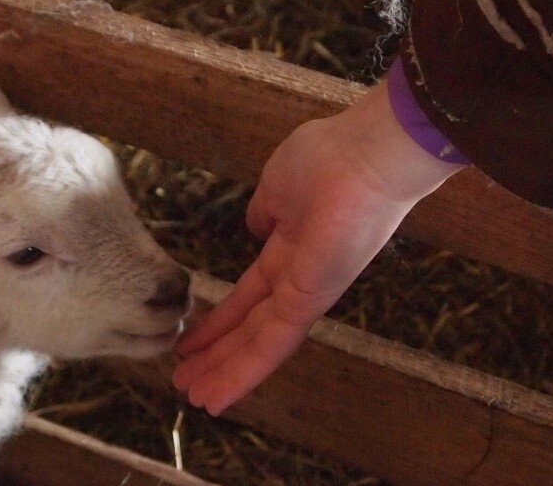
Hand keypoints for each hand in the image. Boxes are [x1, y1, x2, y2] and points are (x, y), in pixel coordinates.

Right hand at [173, 81, 463, 415]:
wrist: (367, 154)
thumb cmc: (326, 161)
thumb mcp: (277, 186)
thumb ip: (264, 213)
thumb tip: (257, 225)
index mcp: (290, 251)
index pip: (250, 295)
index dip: (220, 319)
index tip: (190, 338)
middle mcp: (300, 280)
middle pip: (252, 327)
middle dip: (218, 353)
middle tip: (185, 379)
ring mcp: (307, 294)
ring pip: (260, 344)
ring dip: (226, 373)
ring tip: (193, 398)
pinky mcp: (311, 302)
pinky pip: (271, 344)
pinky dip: (242, 373)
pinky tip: (216, 395)